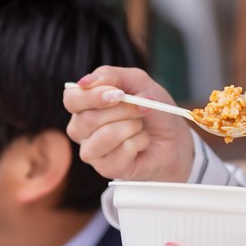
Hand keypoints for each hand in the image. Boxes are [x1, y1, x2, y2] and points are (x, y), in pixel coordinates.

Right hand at [64, 66, 194, 182]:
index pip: (71, 99)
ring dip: (132, 126)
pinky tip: (142, 143)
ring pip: (104, 136)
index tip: (118, 94)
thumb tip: (85, 82)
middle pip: (87, 119)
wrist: (174, 138)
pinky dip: (140, 142)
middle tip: (140, 109)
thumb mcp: (137, 82)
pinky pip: (121, 151)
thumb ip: (110, 75)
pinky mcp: (107, 169)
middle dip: (122, 110)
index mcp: (84, 106)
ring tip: (141, 127)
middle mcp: (82, 130)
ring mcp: (92, 152)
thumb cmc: (152, 110)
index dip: (92, 96)